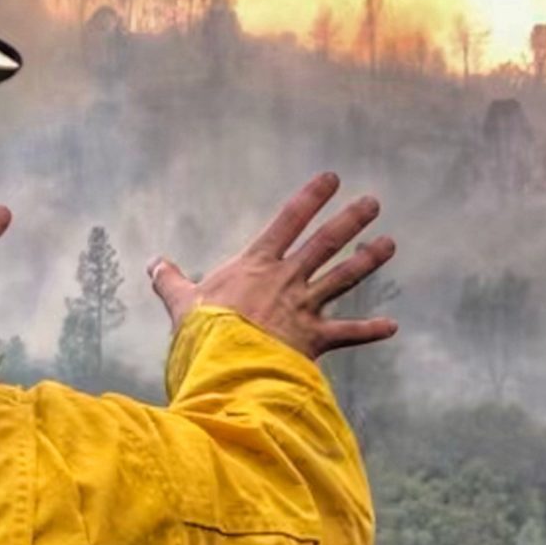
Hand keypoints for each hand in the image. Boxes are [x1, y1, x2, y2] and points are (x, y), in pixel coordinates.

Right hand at [147, 174, 398, 359]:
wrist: (224, 366)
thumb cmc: (201, 334)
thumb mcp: (181, 303)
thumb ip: (170, 281)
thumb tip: (153, 263)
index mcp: (256, 265)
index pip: (288, 221)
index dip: (311, 198)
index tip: (332, 178)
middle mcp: (286, 280)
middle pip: (325, 243)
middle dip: (350, 220)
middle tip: (373, 202)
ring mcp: (303, 308)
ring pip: (343, 278)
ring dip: (367, 260)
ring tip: (389, 244)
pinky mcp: (313, 340)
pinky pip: (347, 333)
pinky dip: (370, 330)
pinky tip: (392, 326)